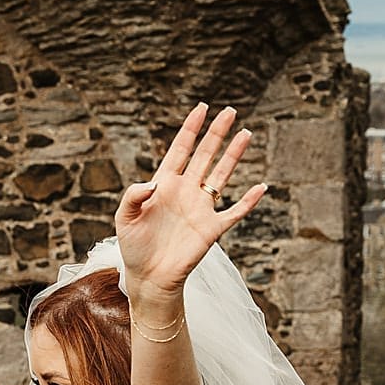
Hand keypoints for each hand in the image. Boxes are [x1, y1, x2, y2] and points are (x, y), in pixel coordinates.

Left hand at [115, 104, 265, 317]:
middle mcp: (186, 191)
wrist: (148, 277)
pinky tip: (260, 187)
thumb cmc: (134, 246)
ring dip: (234, 155)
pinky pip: (235, 212)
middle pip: (205, 155)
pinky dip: (248, 202)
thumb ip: (133, 195)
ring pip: (222, 175)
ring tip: (246, 134)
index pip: (180, 149)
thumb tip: (155, 182)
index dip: (190, 129)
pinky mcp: (212, 229)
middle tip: (230, 111)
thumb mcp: (124, 218)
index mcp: (164, 184)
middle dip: (217, 133)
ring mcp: (201, 208)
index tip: (201, 108)